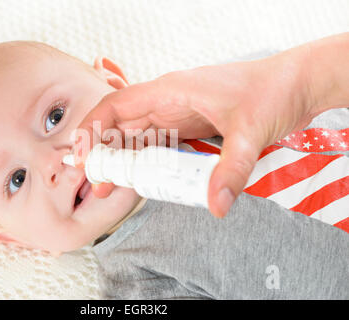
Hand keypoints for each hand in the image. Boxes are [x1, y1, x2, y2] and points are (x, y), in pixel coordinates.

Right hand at [74, 43, 332, 217]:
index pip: (117, 105)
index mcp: (171, 90)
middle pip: (122, 125)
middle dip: (104, 153)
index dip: (93, 128)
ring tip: (112, 187)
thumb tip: (215, 205)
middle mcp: (168, 101)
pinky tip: (144, 180)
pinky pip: (159, 146)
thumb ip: (232, 167)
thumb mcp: (251, 129)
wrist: (296, 85)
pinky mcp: (190, 128)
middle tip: (96, 183)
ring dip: (124, 160)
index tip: (82, 155)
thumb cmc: (271, 91)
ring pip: (138, 137)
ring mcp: (179, 115)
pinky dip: (146, 162)